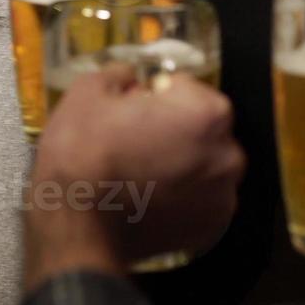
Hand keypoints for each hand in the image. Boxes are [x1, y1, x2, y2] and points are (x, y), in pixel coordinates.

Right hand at [24, 64, 242, 287]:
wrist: (77, 230)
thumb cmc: (83, 155)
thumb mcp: (88, 92)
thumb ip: (120, 74)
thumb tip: (131, 79)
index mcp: (207, 113)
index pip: (184, 87)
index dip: (153, 96)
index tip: (129, 111)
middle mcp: (228, 154)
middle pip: (200, 128)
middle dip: (173, 130)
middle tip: (133, 142)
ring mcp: (223, 196)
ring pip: (202, 165)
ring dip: (180, 164)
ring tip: (140, 175)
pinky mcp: (212, 229)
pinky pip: (199, 200)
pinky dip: (181, 198)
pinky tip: (149, 199)